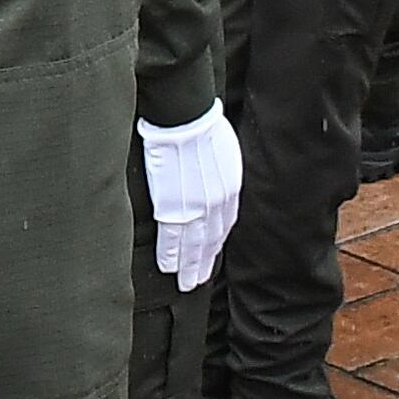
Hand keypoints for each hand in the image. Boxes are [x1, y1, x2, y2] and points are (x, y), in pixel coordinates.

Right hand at [138, 106, 242, 291]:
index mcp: (229, 189)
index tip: (210, 255)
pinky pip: (172, 239)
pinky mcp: (173, 207)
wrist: (184, 117)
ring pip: (193, 246)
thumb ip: (218, 170)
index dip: (216, 242)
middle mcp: (217, 204)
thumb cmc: (200, 122)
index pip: (224, 224)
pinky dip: (171, 255)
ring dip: (189, 266)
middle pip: (211, 241)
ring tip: (185, 281)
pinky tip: (168, 267)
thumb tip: (210, 174)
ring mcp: (196, 208)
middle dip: (204, 262)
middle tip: (197, 280)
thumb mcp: (223, 149)